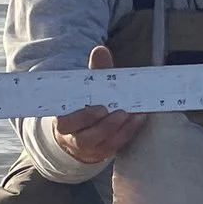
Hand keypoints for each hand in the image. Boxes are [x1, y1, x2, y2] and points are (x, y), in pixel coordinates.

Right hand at [51, 45, 140, 166]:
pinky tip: (139, 119)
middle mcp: (73, 139)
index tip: (99, 108)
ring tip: (132, 115)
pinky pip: (116, 146)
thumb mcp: (87, 88)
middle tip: (119, 112)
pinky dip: (128, 132)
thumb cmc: (84, 104)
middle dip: (103, 126)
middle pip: (85, 138)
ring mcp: (89, 149)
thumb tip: (100, 50)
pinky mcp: (103, 152)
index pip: (66, 123)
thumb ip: (94, 71)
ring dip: (119, 130)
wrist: (81, 131)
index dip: (82, 118)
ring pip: (102, 145)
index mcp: (63, 122)